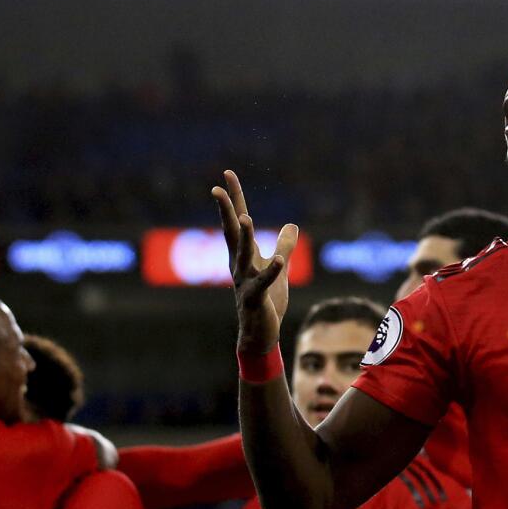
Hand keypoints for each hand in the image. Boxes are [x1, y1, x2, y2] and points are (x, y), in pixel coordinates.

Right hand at [213, 170, 299, 353]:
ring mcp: (244, 281)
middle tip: (216, 190)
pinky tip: (278, 260)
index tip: (227, 174)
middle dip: (226, 211)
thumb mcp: (279, 268)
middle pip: (232, 233)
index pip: (238, 220)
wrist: (261, 334)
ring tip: (246, 218)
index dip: (234, 197)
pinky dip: (271, 271)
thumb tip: (291, 226)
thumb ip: (284, 246)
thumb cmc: (267, 301)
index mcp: (244, 255)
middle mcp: (239, 265)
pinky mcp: (255, 298)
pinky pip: (263, 282)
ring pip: (242, 255)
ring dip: (244, 237)